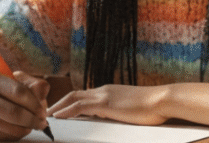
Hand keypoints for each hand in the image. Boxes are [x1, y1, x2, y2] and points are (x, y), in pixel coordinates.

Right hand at [0, 71, 50, 140]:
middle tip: (42, 122)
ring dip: (27, 128)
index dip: (34, 104)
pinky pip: (7, 136)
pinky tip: (19, 127)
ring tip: (32, 124)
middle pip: (14, 112)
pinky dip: (19, 133)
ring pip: (12, 127)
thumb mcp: (19, 82)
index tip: (43, 111)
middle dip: (33, 119)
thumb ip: (34, 85)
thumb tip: (44, 90)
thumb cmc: (6, 91)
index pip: (18, 92)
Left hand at [47, 84, 169, 125]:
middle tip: (46, 113)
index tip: (59, 111)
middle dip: (59, 103)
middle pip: (74, 94)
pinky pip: (79, 106)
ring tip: (46, 116)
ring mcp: (104, 95)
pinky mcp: (105, 103)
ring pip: (73, 98)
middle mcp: (103, 90)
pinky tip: (58, 117)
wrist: (162, 100)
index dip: (69, 102)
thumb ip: (118, 111)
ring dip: (58, 107)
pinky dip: (67, 111)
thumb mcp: (130, 109)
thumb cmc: (152, 107)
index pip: (83, 95)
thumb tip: (111, 118)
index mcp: (109, 91)